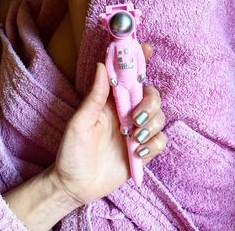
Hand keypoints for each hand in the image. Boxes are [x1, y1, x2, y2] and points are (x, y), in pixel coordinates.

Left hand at [50, 43, 166, 205]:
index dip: (138, 62)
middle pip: (152, 97)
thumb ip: (94, 97)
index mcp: (111, 104)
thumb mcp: (80, 123)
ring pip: (160, 118)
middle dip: (150, 104)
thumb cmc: (73, 152)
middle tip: (135, 119)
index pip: (129, 78)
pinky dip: (154, 145)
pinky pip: (160, 141)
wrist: (77, 185)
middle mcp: (127, 115)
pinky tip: (138, 153)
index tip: (146, 49)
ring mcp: (137, 133)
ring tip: (134, 138)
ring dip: (152, 126)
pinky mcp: (143, 150)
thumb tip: (101, 66)